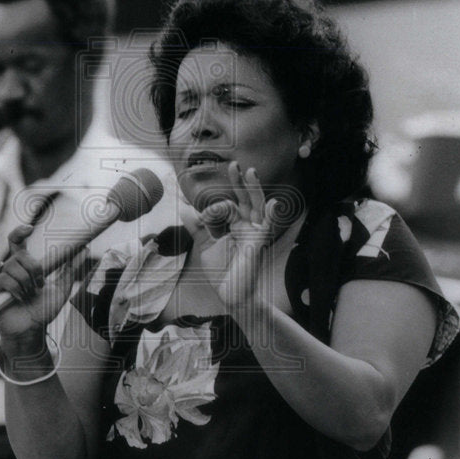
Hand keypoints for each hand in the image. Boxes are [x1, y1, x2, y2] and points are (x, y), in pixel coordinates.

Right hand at [0, 224, 83, 341]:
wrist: (32, 330)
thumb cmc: (43, 310)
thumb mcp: (61, 289)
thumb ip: (71, 269)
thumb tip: (85, 250)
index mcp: (23, 264)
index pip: (17, 241)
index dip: (20, 231)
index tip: (30, 228)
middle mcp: (9, 267)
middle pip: (20, 254)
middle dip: (35, 269)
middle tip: (40, 284)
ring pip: (13, 266)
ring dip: (27, 283)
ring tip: (29, 295)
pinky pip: (4, 279)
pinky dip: (16, 290)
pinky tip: (19, 298)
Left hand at [196, 161, 284, 309]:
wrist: (229, 294)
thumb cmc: (220, 271)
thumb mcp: (204, 244)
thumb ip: (197, 225)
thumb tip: (186, 207)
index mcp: (233, 225)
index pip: (225, 207)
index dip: (212, 209)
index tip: (200, 216)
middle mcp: (246, 226)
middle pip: (244, 199)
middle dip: (239, 182)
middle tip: (234, 164)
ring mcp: (254, 233)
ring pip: (256, 206)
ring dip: (254, 189)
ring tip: (251, 172)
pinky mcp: (258, 243)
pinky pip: (267, 226)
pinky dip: (272, 215)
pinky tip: (273, 203)